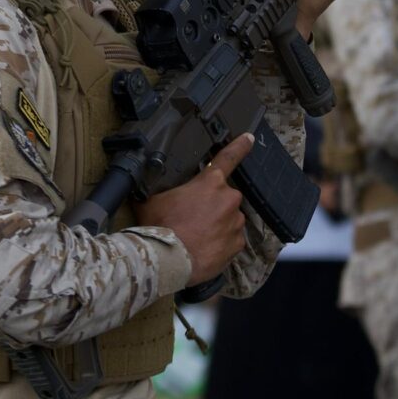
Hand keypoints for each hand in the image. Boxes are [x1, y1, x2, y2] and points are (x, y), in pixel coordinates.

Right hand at [138, 134, 250, 283]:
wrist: (167, 259)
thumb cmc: (159, 227)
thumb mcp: (153, 198)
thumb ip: (162, 187)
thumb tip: (148, 181)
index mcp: (210, 182)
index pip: (228, 158)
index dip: (240, 146)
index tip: (249, 138)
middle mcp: (228, 199)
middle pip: (223, 196)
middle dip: (211, 204)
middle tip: (192, 217)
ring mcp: (235, 223)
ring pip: (228, 219)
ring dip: (216, 224)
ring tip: (196, 236)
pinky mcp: (237, 244)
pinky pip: (231, 240)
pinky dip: (220, 242)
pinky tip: (204, 247)